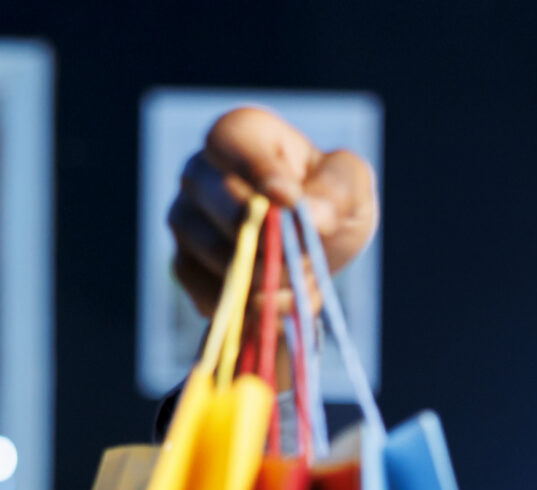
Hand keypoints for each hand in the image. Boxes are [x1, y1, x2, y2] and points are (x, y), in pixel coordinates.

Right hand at [168, 105, 379, 315]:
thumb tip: (309, 213)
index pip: (232, 141)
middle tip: (307, 256)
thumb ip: (337, 191)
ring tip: (302, 280)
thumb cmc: (330, 202)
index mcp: (241, 135)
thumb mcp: (350, 186)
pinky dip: (250, 307)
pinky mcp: (185, 266)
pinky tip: (278, 301)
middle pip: (224, 206)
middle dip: (274, 241)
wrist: (316, 250)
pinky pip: (210, 292)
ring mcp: (186, 220)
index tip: (292, 201)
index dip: (260, 172)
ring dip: (269, 278)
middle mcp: (201, 172)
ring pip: (217, 255)